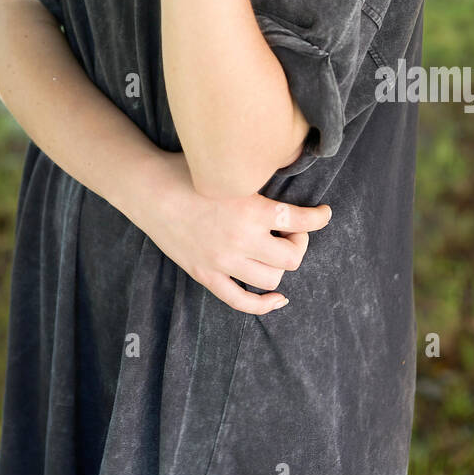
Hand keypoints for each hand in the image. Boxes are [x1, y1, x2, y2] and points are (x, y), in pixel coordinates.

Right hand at [144, 150, 331, 315]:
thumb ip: (257, 179)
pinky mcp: (207, 274)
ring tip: (277, 253)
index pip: (300, 221)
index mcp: (252, 209)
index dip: (318, 219)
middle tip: (292, 233)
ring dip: (281, 268)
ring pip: (271, 280)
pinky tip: (277, 298)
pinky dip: (264, 304)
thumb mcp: (229, 170)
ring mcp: (224, 261)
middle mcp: (242, 239)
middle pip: (291, 258)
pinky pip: (241, 300)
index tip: (324, 214)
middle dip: (299, 245)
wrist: (149, 190)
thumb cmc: (187, 171)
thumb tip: (284, 176)